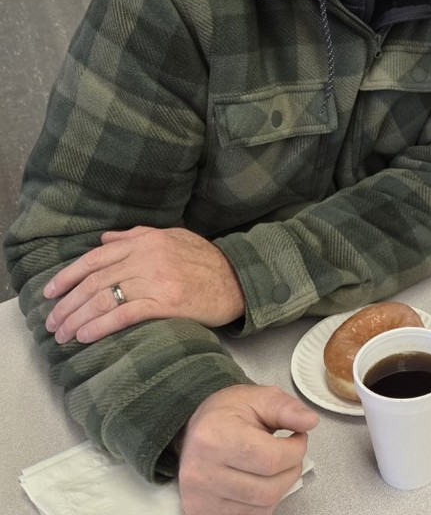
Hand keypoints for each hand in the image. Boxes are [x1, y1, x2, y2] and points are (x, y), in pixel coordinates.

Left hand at [43, 226, 244, 343]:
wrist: (238, 279)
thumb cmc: (205, 260)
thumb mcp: (172, 237)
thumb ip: (137, 236)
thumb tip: (104, 239)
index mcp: (147, 240)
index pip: (96, 258)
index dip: (67, 275)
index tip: (49, 292)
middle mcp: (148, 257)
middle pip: (95, 281)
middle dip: (67, 303)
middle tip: (51, 322)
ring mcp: (157, 280)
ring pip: (105, 299)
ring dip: (78, 318)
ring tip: (63, 335)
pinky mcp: (167, 303)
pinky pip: (125, 315)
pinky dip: (101, 326)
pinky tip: (85, 336)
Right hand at [178, 384, 318, 514]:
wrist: (194, 430)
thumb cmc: (227, 413)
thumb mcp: (259, 398)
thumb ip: (286, 408)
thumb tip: (309, 421)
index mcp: (214, 437)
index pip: (270, 459)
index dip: (296, 450)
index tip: (299, 438)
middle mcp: (201, 472)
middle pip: (268, 489)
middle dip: (291, 470)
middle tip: (291, 452)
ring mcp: (200, 498)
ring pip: (261, 507)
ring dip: (279, 486)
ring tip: (275, 464)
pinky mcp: (201, 512)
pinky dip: (263, 501)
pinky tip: (260, 480)